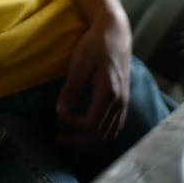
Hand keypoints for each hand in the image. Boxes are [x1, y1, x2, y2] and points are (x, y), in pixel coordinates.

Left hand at [55, 9, 131, 149]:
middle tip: (59, 140)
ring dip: (90, 145)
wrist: (116, 32)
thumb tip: (59, 111)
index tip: (59, 118)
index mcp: (109, 93)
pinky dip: (102, 137)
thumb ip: (71, 88)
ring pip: (110, 135)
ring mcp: (124, 103)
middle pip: (101, 135)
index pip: (91, 123)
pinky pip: (115, 127)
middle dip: (79, 142)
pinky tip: (90, 139)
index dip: (73, 126)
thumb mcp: (80, 62)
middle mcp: (120, 102)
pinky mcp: (124, 101)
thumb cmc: (96, 44)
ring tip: (73, 150)